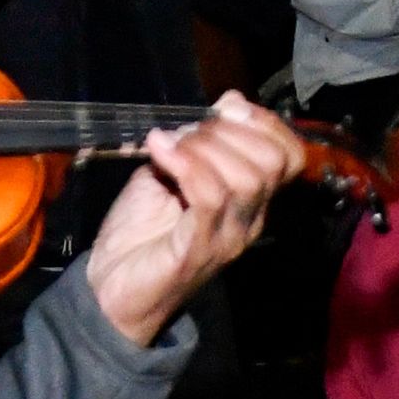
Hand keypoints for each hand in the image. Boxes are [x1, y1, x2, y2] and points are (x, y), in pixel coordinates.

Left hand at [82, 90, 300, 345]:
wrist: (108, 290)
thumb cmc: (138, 233)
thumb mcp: (167, 174)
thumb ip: (193, 146)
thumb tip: (213, 110)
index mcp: (249, 201)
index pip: (290, 155)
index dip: (263, 121)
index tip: (223, 107)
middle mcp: (248, 221)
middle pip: (272, 163)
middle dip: (230, 132)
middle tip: (188, 135)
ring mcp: (227, 238)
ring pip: (246, 179)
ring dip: (203, 148)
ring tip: (168, 148)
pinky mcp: (198, 251)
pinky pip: (209, 197)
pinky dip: (185, 164)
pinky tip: (159, 151)